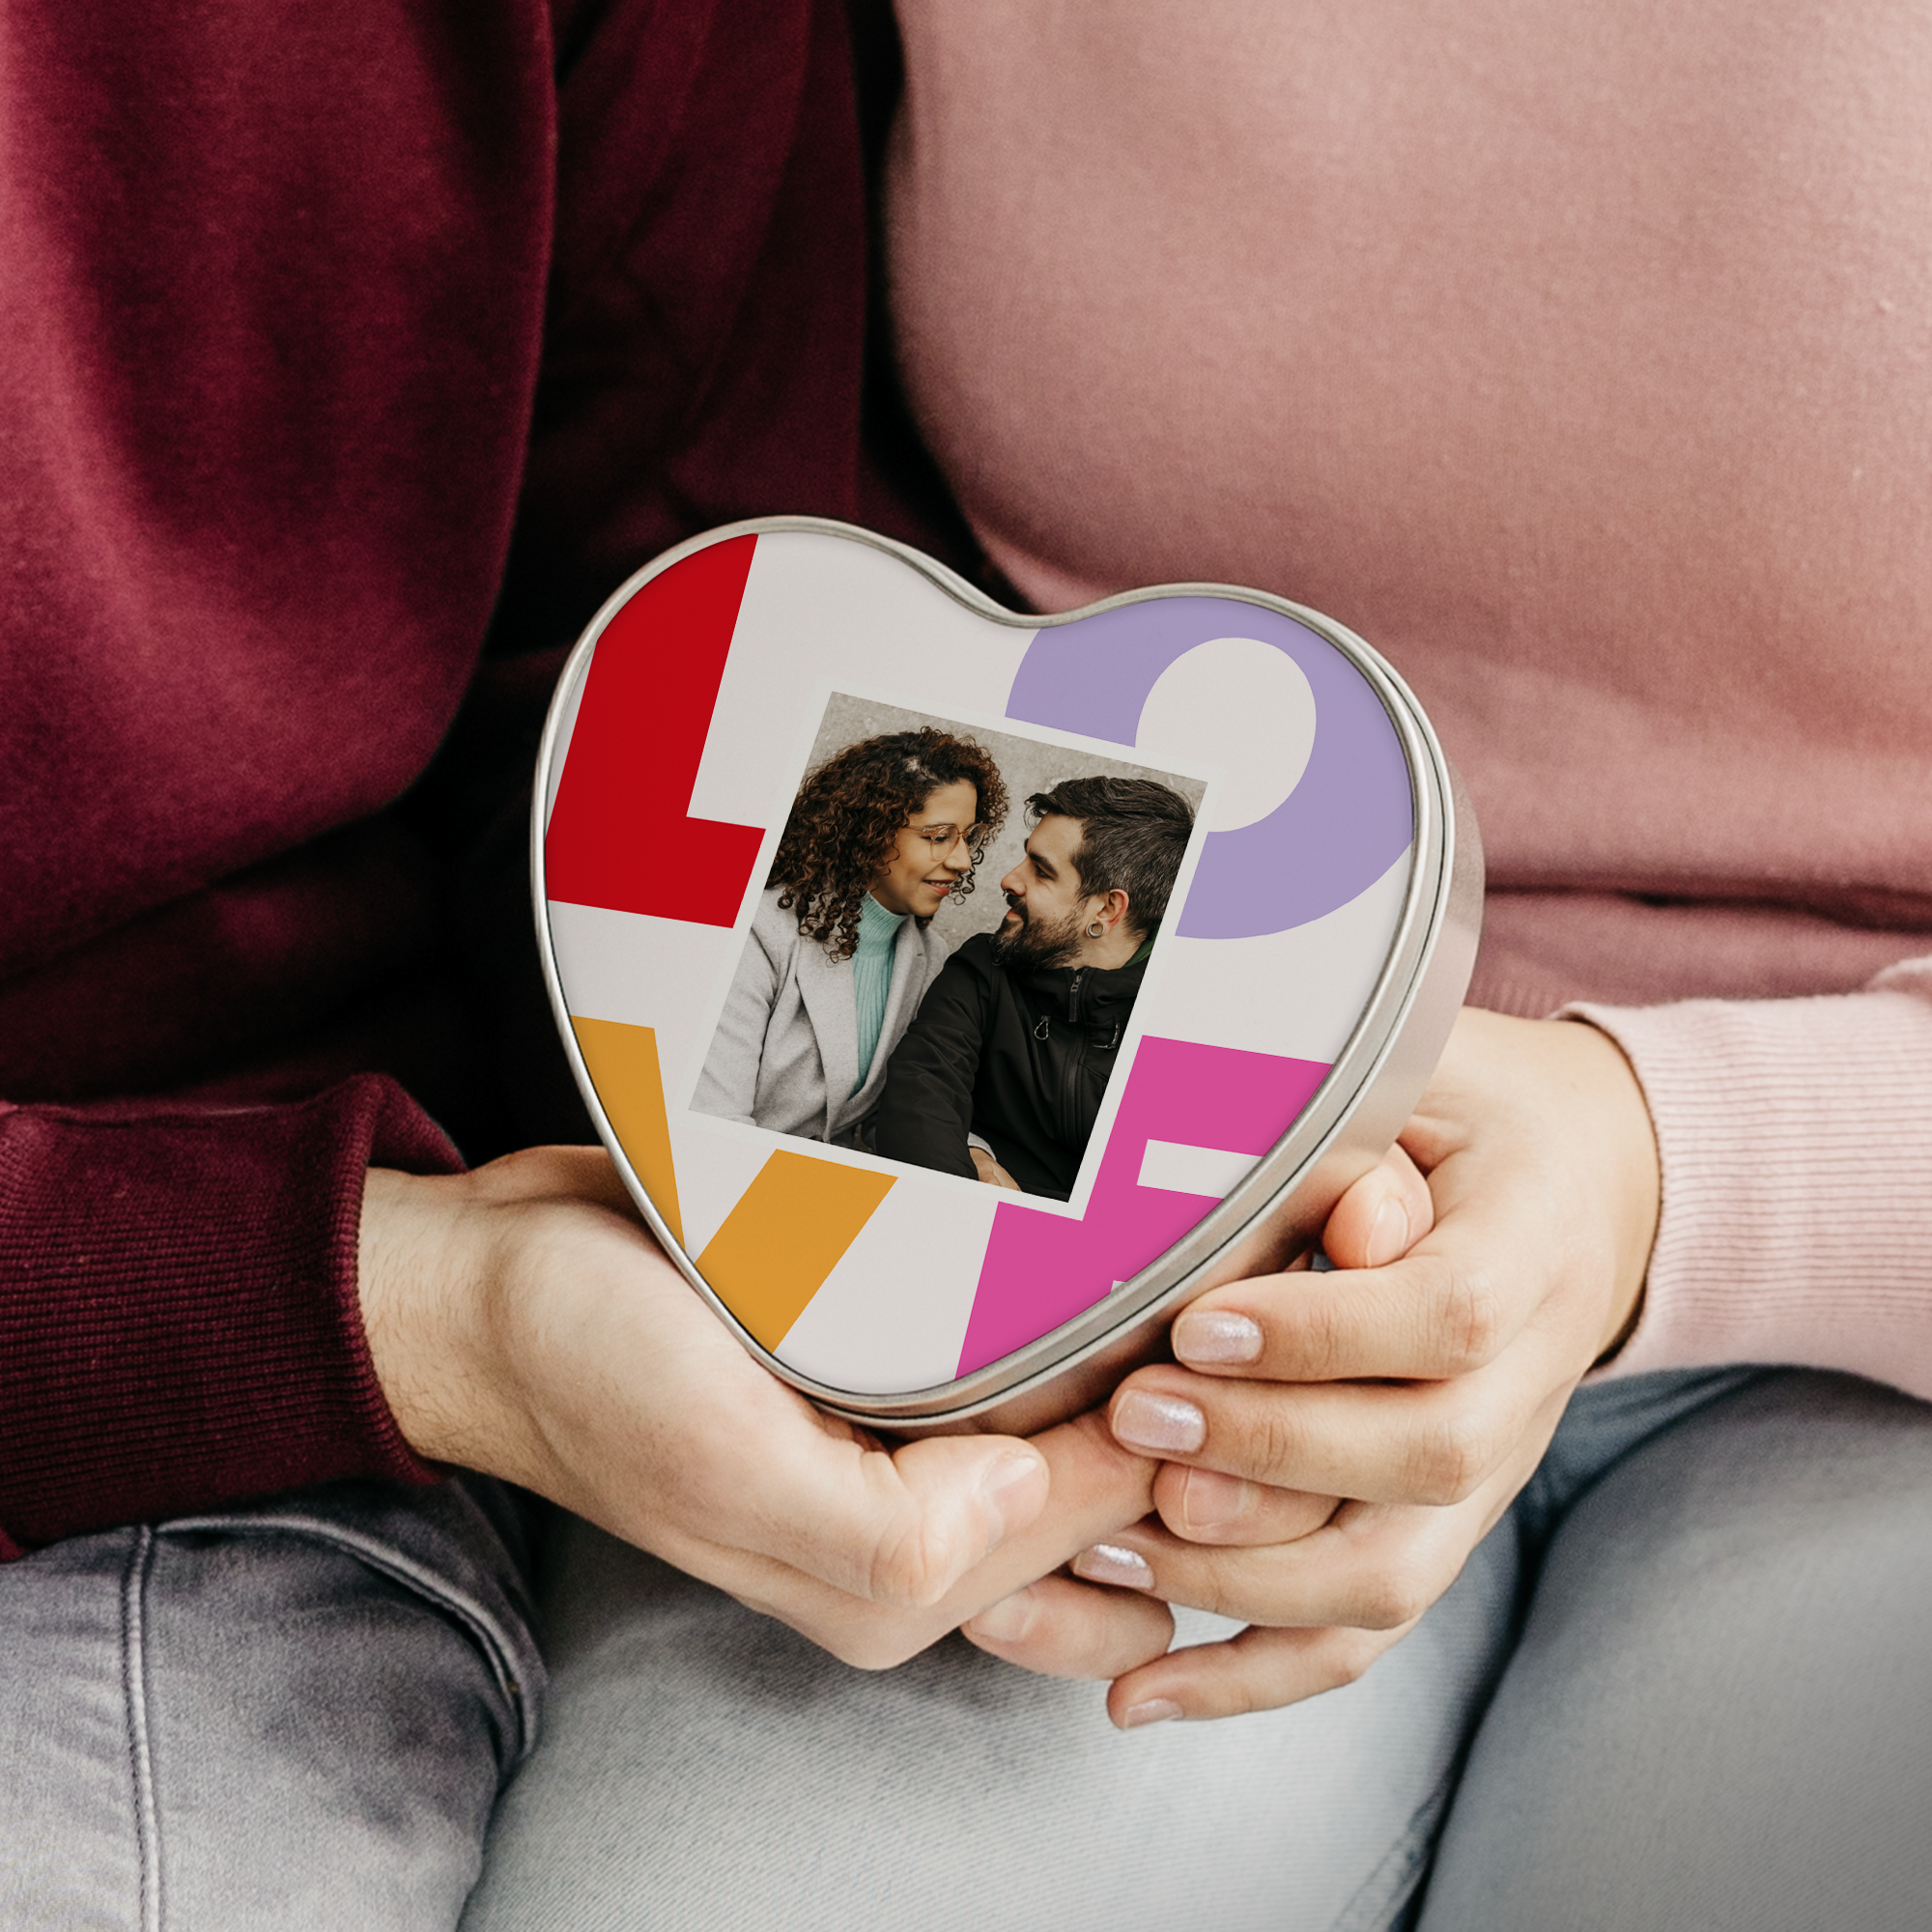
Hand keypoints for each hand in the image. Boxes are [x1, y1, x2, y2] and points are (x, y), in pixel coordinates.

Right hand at [359, 1146, 1154, 1667]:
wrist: (495, 1285)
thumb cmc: (586, 1370)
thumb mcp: (719, 1465)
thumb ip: (887, 1533)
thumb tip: (1037, 1497)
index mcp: (904, 1584)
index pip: (1116, 1522)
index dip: (1183, 1432)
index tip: (1210, 1322)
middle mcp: (924, 1528)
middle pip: (1124, 1478)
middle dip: (1189, 1399)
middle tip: (1212, 1277)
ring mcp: (913, 1441)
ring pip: (1089, 1409)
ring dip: (1147, 1342)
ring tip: (1176, 1242)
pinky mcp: (895, 1362)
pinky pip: (1025, 1346)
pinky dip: (1078, 1303)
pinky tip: (1095, 1234)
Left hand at [963, 1009, 1658, 1722]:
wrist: (1592, 1190)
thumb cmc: (1482, 1115)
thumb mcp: (1438, 1073)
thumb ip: (1368, 1125)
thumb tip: (1306, 1201)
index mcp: (1530, 1252)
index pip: (1449, 1316)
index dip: (1325, 1335)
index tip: (1196, 1327)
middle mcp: (1522, 1385)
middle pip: (1419, 1461)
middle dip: (1263, 1454)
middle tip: (1133, 1418)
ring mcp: (1483, 1477)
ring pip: (1382, 1576)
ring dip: (1236, 1579)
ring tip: (1104, 1545)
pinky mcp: (1436, 1531)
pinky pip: (1359, 1637)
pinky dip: (1248, 1679)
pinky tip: (1140, 1695)